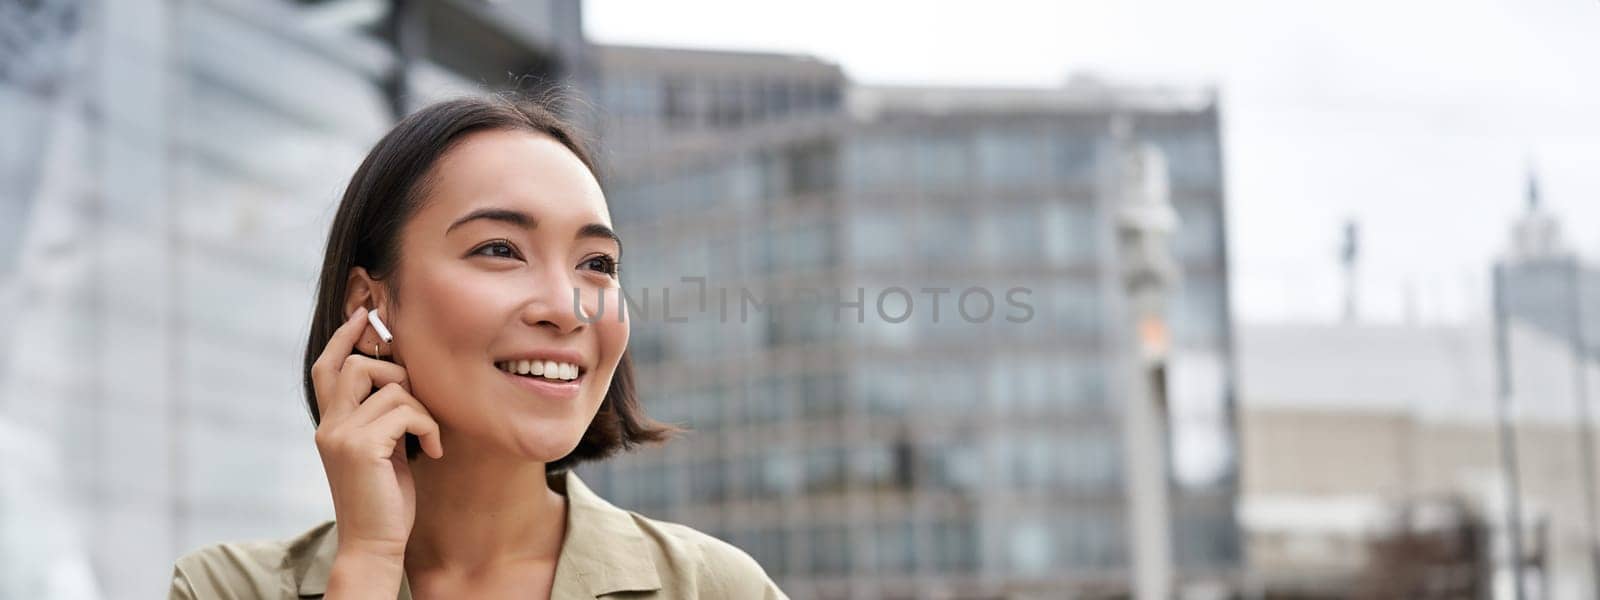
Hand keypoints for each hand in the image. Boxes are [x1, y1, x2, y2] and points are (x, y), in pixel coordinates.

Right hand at [310, 307, 443, 565]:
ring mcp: (341, 435)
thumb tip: (401, 377)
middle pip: (355, 364)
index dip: (343, 337)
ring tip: (427, 435)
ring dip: (420, 406)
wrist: (374, 543)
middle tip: (418, 402)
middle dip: (395, 371)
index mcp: (330, 424)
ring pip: (390, 384)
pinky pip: (406, 410)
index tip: (364, 314)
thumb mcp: (382, 449)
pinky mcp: (361, 446)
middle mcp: (328, 425)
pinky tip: (431, 450)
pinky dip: (428, 426)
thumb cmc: (385, 499)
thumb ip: (380, 416)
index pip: (326, 367)